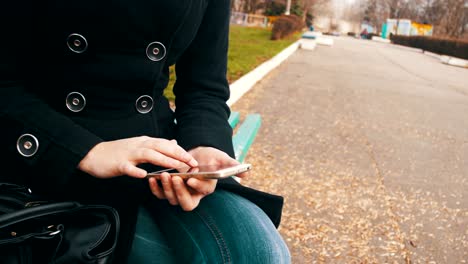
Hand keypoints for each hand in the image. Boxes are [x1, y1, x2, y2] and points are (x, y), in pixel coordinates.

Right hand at [78, 136, 197, 178]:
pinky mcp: (118, 164)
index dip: (181, 151)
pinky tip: (144, 176)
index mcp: (145, 142)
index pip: (167, 144)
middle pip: (162, 147)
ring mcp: (129, 154)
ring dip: (164, 160)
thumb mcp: (139, 146)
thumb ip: (157, 145)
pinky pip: (128, 167)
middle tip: (191, 163)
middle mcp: (139, 145)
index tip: (193, 160)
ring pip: (149, 155)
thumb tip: (173, 142)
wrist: (94, 155)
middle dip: (178, 154)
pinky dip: (136, 171)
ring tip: (176, 167)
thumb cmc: (118, 152)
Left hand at [148, 146, 246, 210]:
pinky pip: (161, 194)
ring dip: (167, 189)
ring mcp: (180, 194)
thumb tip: (246, 173)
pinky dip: (156, 188)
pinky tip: (153, 178)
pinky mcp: (170, 189)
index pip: (203, 192)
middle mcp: (194, 195)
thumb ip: (232, 165)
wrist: (198, 154)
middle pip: (185, 203)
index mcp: (207, 189)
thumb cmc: (211, 157)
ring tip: (164, 175)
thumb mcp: (222, 158)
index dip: (197, 187)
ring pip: (172, 199)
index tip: (191, 178)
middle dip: (179, 192)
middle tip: (175, 178)